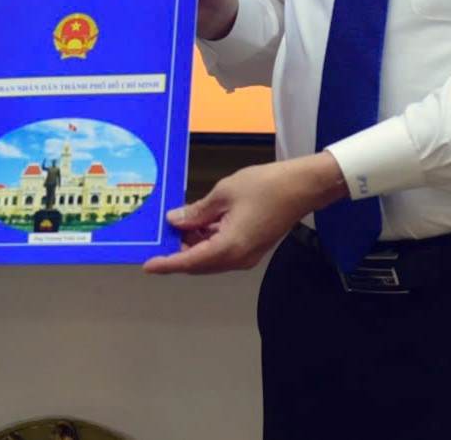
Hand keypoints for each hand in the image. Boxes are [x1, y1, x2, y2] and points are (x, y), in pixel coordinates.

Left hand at [142, 154, 346, 275]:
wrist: (302, 187)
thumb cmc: (265, 186)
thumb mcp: (224, 194)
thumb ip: (197, 211)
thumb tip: (175, 221)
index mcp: (230, 247)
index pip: (190, 262)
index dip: (167, 264)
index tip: (148, 265)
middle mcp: (238, 258)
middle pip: (200, 264)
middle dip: (179, 252)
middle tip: (160, 236)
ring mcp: (247, 255)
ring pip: (211, 258)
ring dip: (193, 245)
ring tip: (180, 223)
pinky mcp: (252, 247)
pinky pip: (223, 251)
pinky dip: (208, 241)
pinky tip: (199, 223)